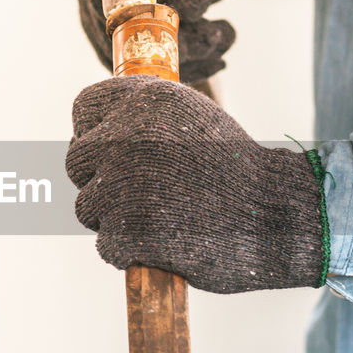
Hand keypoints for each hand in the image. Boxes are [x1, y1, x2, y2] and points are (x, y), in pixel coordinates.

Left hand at [66, 75, 325, 292]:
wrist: (276, 215)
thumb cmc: (236, 168)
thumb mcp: (193, 116)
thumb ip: (144, 115)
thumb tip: (98, 128)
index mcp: (143, 100)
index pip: (83, 109)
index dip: (95, 133)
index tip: (113, 150)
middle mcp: (126, 137)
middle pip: (76, 163)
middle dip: (100, 180)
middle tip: (140, 194)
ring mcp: (123, 186)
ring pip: (87, 208)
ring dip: (115, 220)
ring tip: (161, 218)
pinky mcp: (128, 231)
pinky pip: (106, 245)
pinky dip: (129, 252)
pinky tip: (163, 244)